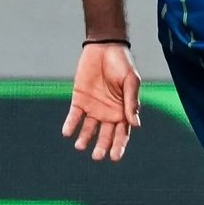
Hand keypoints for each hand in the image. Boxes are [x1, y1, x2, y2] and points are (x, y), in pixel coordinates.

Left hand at [63, 43, 141, 161]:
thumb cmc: (122, 63)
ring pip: (88, 129)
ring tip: (81, 146)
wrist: (104, 47)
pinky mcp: (79, 100)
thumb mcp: (130, 82)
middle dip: (102, 147)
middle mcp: (108, 112)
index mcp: (124, 110)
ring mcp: (93, 107)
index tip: (115, 157)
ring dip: (84, 139)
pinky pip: (74, 116)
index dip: (119, 146)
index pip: (122, 133)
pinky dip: (70, 125)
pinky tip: (67, 132)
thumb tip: (136, 124)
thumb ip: (131, 102)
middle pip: (105, 135)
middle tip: (97, 156)